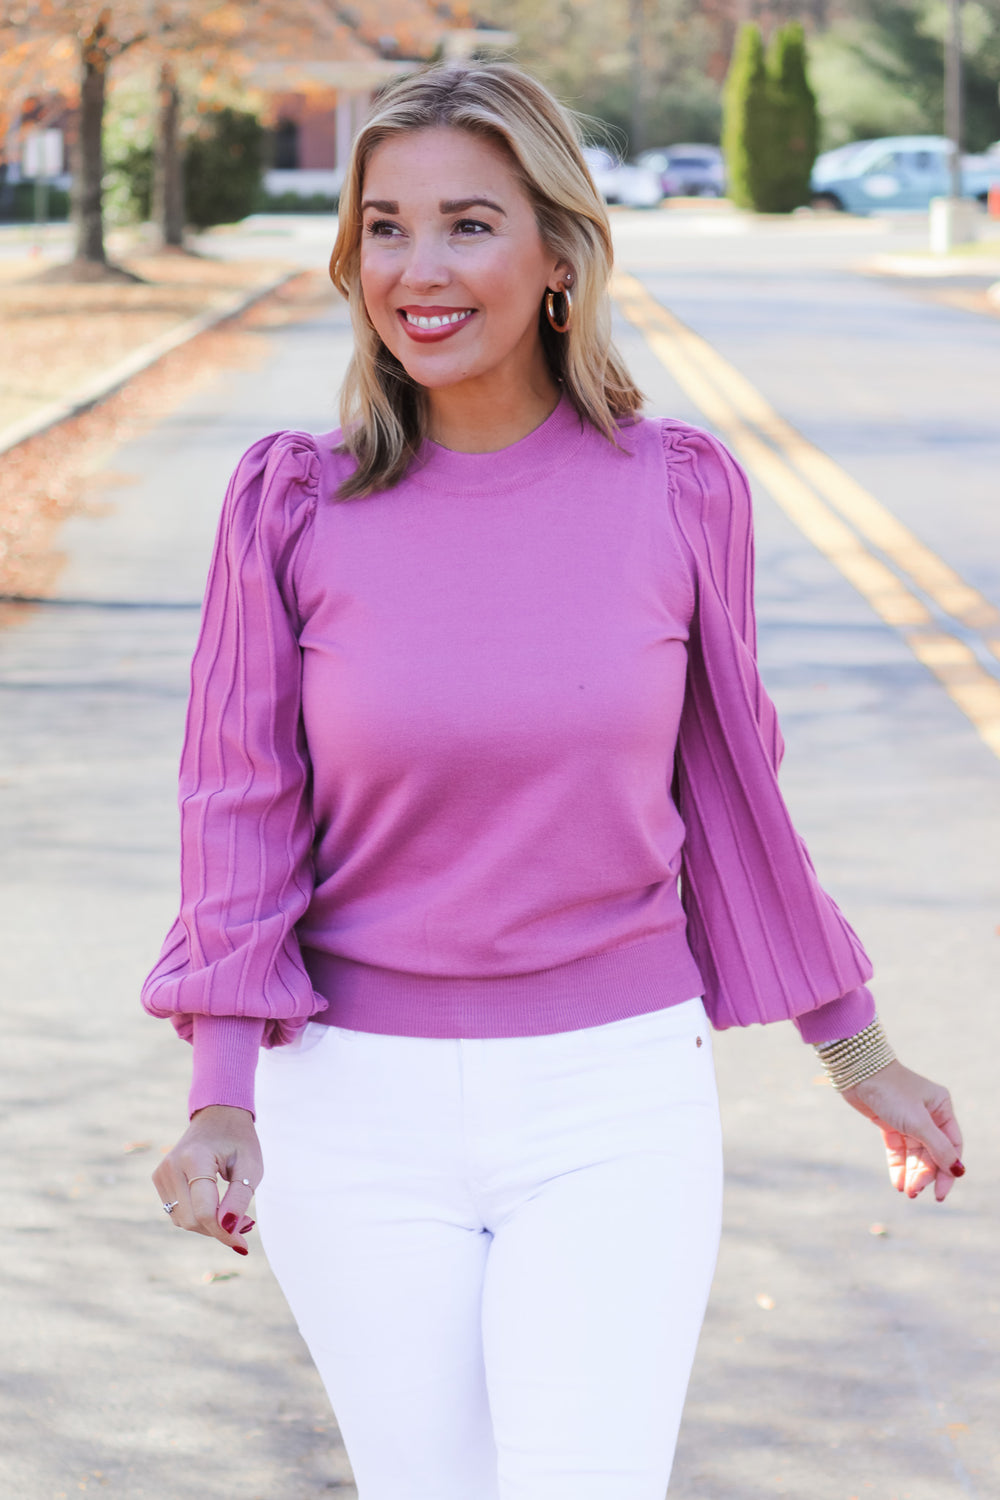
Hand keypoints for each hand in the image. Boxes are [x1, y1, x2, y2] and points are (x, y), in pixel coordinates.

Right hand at [152, 1105, 263, 1254]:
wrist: (219, 1114)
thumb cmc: (239, 1140)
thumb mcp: (250, 1167)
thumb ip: (239, 1199)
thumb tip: (228, 1231)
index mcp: (194, 1159)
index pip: (204, 1212)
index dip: (224, 1233)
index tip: (243, 1245)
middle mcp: (171, 1167)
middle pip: (192, 1220)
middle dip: (219, 1230)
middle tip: (247, 1224)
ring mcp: (161, 1173)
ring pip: (183, 1221)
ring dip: (209, 1226)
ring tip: (235, 1215)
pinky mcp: (159, 1179)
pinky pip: (178, 1213)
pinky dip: (198, 1218)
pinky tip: (218, 1209)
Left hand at [841, 1059, 963, 1202]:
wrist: (857, 1072)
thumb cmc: (891, 1091)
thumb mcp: (918, 1122)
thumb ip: (939, 1148)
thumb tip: (958, 1171)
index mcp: (941, 1108)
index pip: (951, 1147)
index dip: (947, 1171)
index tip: (939, 1193)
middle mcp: (928, 1114)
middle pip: (932, 1153)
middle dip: (924, 1174)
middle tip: (915, 1192)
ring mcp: (908, 1119)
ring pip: (914, 1153)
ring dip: (911, 1173)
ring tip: (906, 1191)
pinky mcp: (889, 1122)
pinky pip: (898, 1149)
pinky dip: (898, 1165)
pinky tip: (897, 1182)